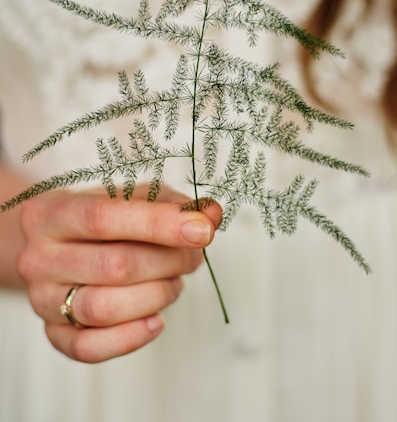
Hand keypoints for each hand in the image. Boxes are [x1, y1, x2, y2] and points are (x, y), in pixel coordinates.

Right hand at [17, 185, 221, 362]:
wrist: (53, 244)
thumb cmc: (99, 219)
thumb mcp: (131, 197)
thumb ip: (172, 204)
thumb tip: (211, 215)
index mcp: (52, 212)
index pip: (103, 218)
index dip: (158, 224)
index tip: (202, 229)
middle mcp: (39, 257)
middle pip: (113, 266)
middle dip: (169, 261)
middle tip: (194, 255)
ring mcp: (42, 299)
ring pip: (103, 309)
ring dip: (156, 296)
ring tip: (174, 282)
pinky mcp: (52, 333)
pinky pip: (89, 348)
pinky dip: (131, 337)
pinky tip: (156, 319)